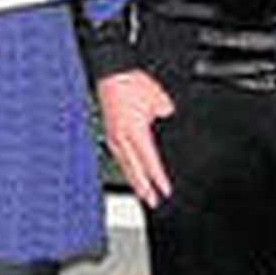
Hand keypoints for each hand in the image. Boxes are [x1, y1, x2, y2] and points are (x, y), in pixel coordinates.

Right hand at [97, 69, 174, 207]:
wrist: (112, 72)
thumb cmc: (132, 82)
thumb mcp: (158, 98)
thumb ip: (165, 113)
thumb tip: (166, 117)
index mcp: (135, 132)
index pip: (150, 161)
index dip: (158, 178)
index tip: (165, 190)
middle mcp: (122, 137)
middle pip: (134, 169)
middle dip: (144, 187)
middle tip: (152, 202)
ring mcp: (113, 135)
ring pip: (124, 164)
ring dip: (133, 180)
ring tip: (141, 192)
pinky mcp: (109, 130)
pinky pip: (118, 155)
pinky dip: (124, 166)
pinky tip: (128, 170)